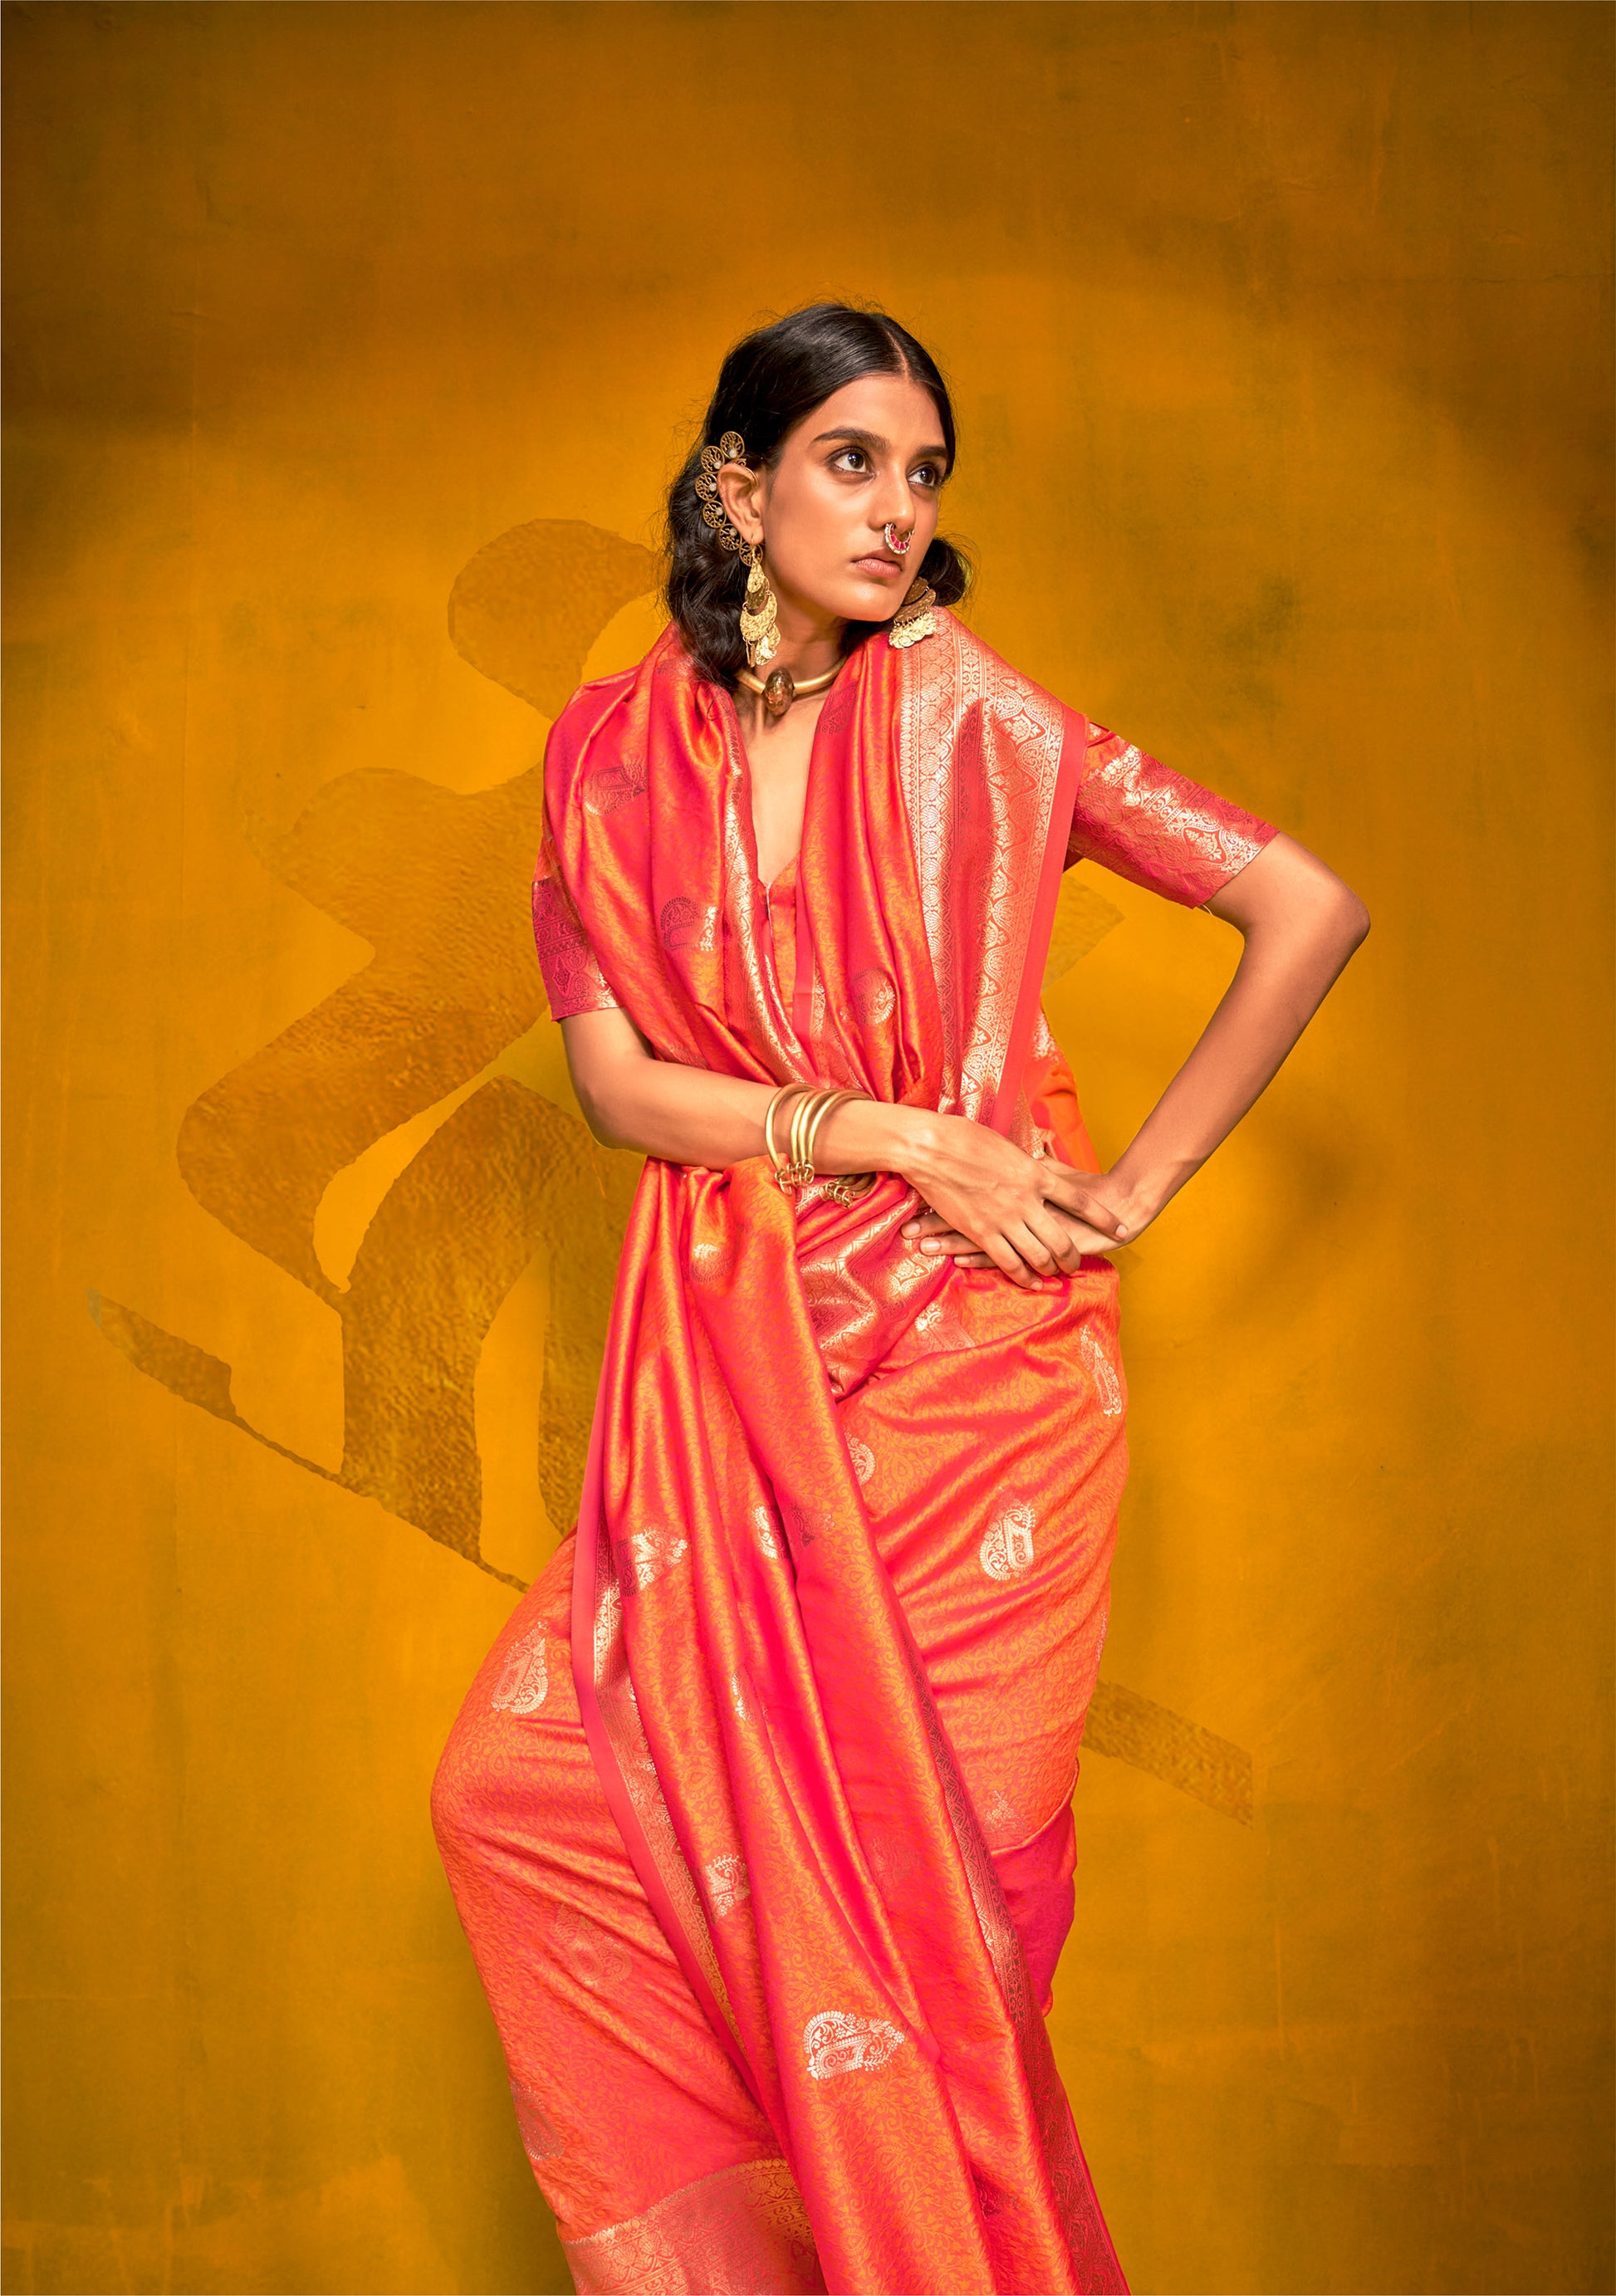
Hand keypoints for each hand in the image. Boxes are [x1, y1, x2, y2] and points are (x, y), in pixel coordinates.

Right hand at [901, 1158, 1146, 1278]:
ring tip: (1056, 1276)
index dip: (1103, 1218)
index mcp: (1036, 1174)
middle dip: (1072, 1257)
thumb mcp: (1007, 1147)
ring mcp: (1004, 1218)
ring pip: (1039, 1257)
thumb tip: (1033, 1167)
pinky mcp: (981, 1232)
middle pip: (1062, 1239)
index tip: (1121, 1228)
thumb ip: (1025, 1164)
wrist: (931, 1146)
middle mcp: (1026, 1200)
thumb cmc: (964, 1137)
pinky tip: (1031, 1283)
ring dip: (1051, 1270)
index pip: (1080, 1201)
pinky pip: (1009, 1263)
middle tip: (1076, 1266)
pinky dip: (1024, 1277)